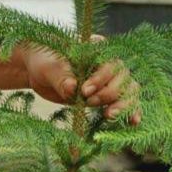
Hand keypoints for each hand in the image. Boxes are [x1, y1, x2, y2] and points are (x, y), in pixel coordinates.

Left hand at [23, 40, 141, 125]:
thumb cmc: (43, 62)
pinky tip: (133, 122)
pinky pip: (124, 102)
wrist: (37, 73)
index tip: (84, 91)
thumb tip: (72, 87)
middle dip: (110, 93)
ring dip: (123, 104)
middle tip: (89, 102)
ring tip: (109, 115)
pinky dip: (130, 112)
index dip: (101, 78)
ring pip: (129, 90)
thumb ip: (60, 77)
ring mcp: (109, 80)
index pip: (110, 62)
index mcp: (97, 48)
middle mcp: (108, 63)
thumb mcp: (48, 67)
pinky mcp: (106, 96)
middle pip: (124, 78)